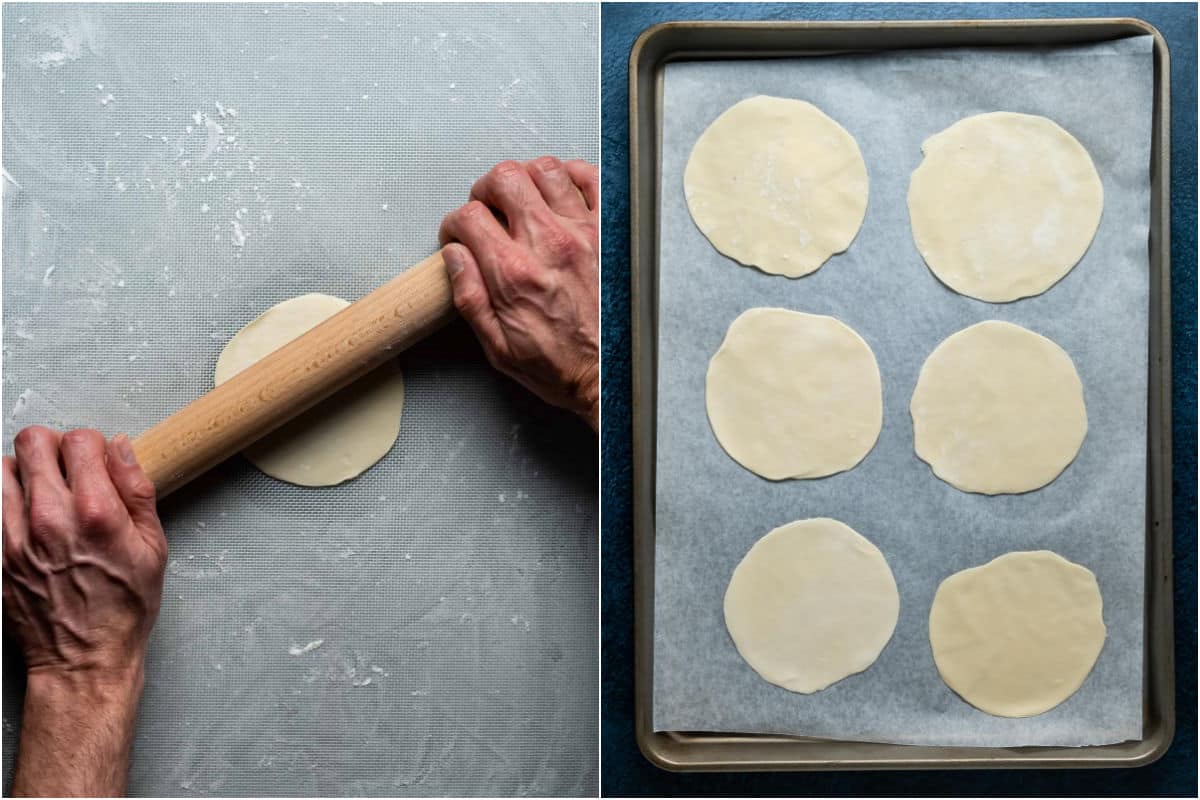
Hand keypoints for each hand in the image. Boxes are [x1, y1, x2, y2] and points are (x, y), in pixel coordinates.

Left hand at [3, 427, 166, 679]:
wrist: (81, 659)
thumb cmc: (122, 608)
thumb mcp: (153, 547)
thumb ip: (137, 490)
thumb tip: (121, 448)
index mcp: (96, 513)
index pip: (80, 439)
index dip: (92, 444)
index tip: (98, 461)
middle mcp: (49, 518)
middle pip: (33, 441)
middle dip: (53, 447)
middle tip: (68, 468)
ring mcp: (13, 537)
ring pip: (2, 468)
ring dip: (25, 472)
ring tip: (44, 493)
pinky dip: (8, 502)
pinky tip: (28, 520)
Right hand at [439, 157, 599, 429]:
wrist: (613, 376)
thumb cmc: (562, 367)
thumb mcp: (498, 348)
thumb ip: (470, 297)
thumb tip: (454, 256)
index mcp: (514, 274)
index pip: (469, 217)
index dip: (456, 223)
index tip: (461, 235)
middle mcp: (549, 245)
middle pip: (504, 179)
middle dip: (485, 189)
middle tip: (488, 209)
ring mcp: (585, 233)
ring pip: (545, 170)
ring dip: (526, 179)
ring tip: (523, 200)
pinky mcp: (611, 231)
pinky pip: (592, 179)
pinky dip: (571, 175)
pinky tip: (561, 194)